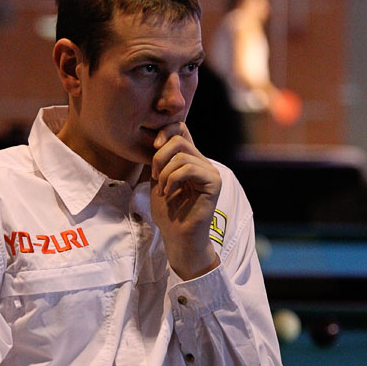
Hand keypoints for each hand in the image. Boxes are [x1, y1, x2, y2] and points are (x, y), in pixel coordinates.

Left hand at [150, 122, 220, 279]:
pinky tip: (168, 192)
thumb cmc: (168, 213)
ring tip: (162, 189)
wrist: (178, 236)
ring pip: (181, 155)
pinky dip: (172, 179)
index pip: (180, 129)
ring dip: (164, 173)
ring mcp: (210, 171)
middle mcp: (202, 162)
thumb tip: (155, 139)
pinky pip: (188, 168)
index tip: (153, 148)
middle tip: (154, 176)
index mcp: (190, 159)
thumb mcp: (156, 180)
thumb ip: (158, 160)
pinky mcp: (214, 182)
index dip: (165, 132)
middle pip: (178, 139)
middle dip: (159, 157)